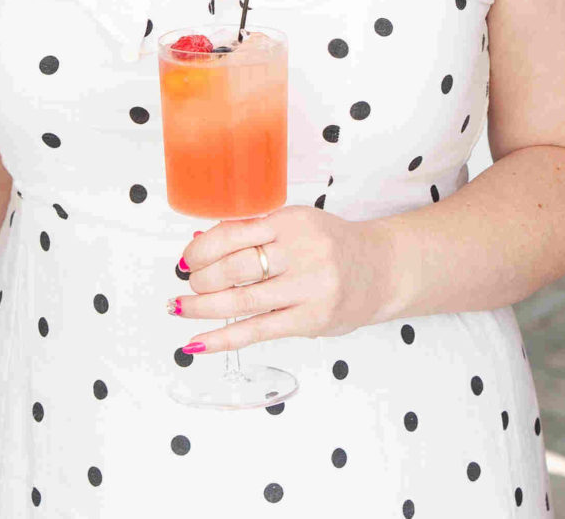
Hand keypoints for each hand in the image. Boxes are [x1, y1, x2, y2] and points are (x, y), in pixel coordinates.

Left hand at [168, 208, 395, 354]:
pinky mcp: (311, 319)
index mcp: (292, 222)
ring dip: (203, 307)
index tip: (187, 259)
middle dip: (201, 279)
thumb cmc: (333, 246)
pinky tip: (198, 343)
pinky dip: (223, 338)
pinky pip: (258, 331)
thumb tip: (202, 245)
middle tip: (189, 285)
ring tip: (181, 308)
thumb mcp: (298, 225)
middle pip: (234, 267)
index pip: (234, 233)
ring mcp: (308, 287)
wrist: (382, 269)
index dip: (202, 249)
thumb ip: (257, 234)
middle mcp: (302, 252)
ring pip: (242, 300)